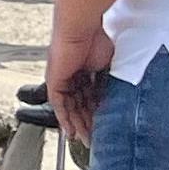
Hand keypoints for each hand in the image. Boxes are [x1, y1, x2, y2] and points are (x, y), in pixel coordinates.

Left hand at [46, 14, 117, 143]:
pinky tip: (71, 131)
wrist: (81, 29)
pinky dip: (64, 119)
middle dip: (87, 124)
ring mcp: (62, 80)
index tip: (104, 127)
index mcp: (85, 73)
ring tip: (85, 140)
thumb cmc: (97, 40)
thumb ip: (108, 83)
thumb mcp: (108, 67)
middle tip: (94, 140)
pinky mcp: (54, 82)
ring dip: (77, 125)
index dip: (97, 114)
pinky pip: (59, 105)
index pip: (90, 98)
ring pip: (69, 108)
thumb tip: (114, 99)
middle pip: (79, 106)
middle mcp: (72, 78)